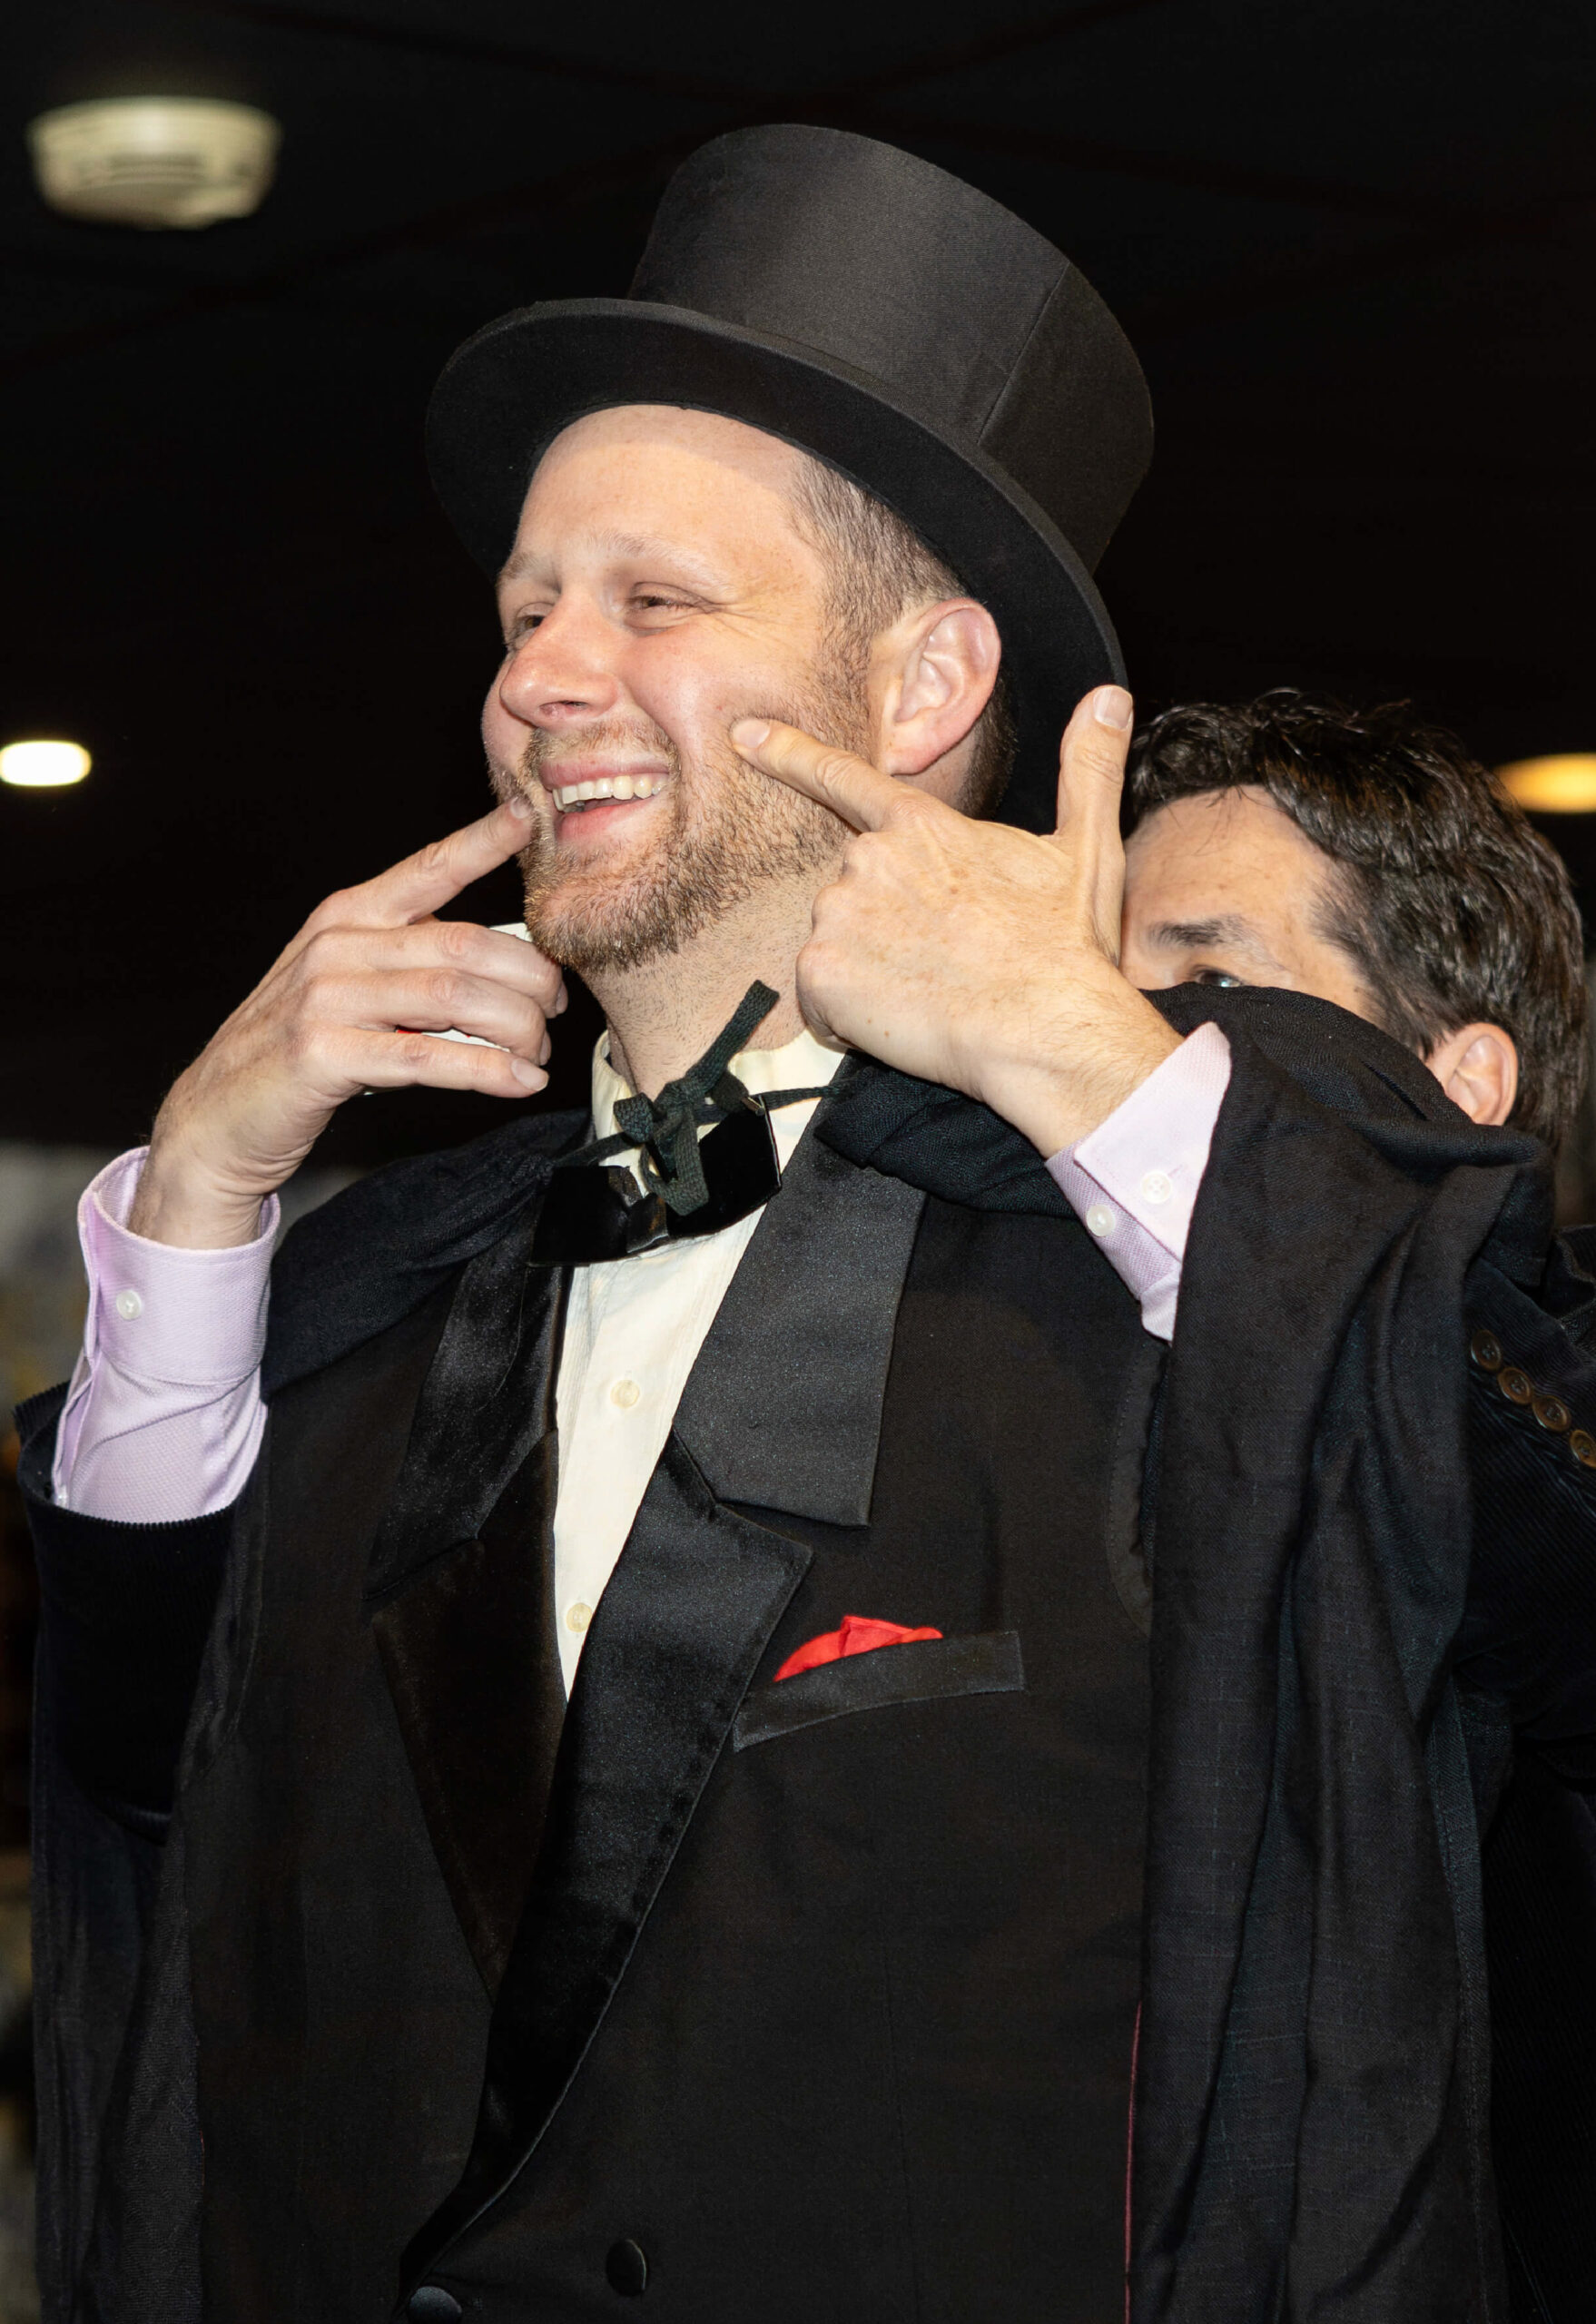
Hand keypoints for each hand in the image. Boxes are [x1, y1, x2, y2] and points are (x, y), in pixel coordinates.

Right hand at [129, 798, 565, 1247]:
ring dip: (517, 1029)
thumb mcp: (348, 988)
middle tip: (557, 1009)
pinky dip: (487, 1070)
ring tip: (539, 1054)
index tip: (526, 818)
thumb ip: (409, 964)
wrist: (216, 1119)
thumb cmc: (297, 1052)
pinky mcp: (324, 1054)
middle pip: (466, 944)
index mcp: (347, 916)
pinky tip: (519, 1081)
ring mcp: (326, 998)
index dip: (480, 842)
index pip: (426, 869)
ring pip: (455, 996)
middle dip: (531, 979)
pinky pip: (426, 1055)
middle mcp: (337, 945)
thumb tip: (501, 967)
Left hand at [730, 686, 1180, 1156]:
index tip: (745, 735)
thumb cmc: (1065, 948)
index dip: (789, 754)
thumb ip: (1088, 769)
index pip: (842, 776)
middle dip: (884, 925)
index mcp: (922, 827)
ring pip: (834, 944)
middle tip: (946, 959)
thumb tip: (1110, 698)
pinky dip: (848, 1019)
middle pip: (849, 890)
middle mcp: (868, 858)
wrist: (1046, 1028)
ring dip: (868, 973)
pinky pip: (818, 1000)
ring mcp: (838, 913)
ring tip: (929, 991)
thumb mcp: (1086, 850)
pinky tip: (901, 1021)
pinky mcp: (820, 972)